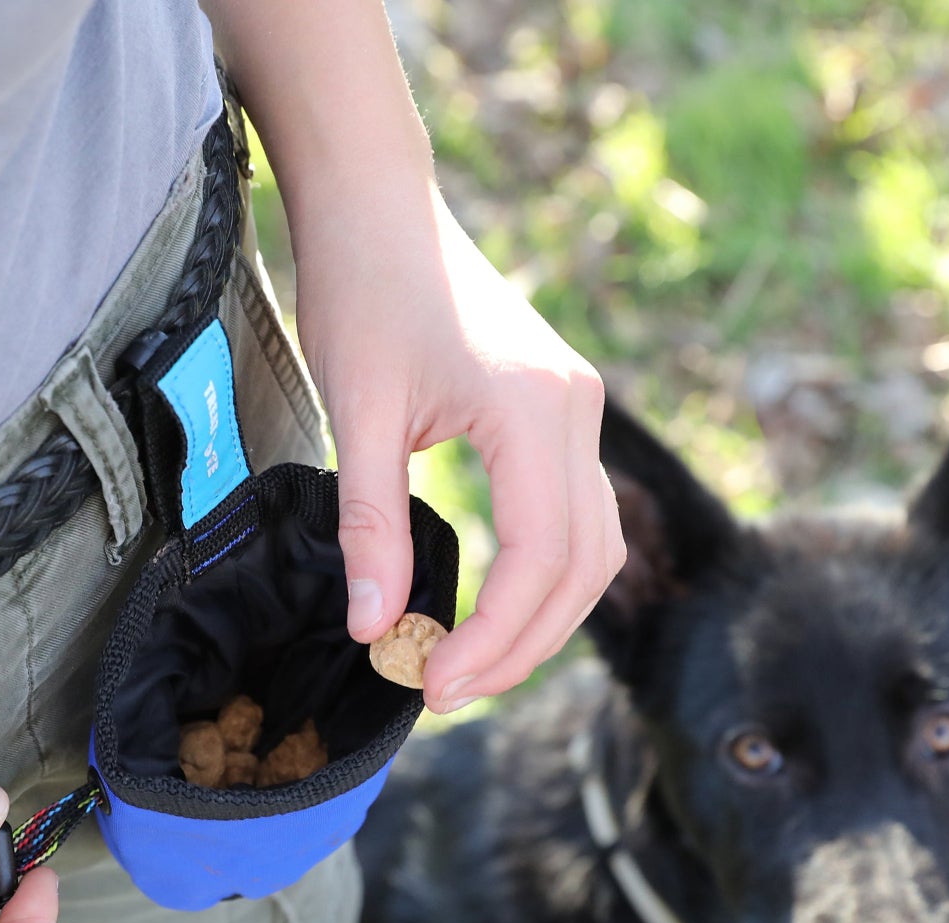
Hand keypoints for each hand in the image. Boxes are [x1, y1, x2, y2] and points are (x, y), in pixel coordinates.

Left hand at [293, 189, 620, 711]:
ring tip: (466, 664)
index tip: (430, 680)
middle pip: (582, 566)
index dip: (493, 635)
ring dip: (540, 618)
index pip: (539, 556)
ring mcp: (579, 409)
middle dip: (520, 644)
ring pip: (593, 548)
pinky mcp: (562, 410)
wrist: (379, 207)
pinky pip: (577, 514)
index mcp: (535, 409)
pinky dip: (545, 575)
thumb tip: (372, 627)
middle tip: (444, 690)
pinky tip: (492, 608)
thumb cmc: (361, 289)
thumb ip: (369, 524)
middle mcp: (578, 411)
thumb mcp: (355, 412)